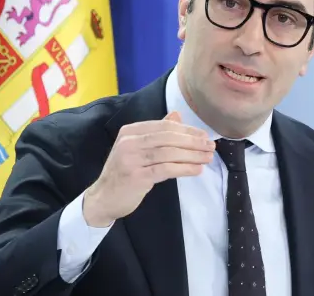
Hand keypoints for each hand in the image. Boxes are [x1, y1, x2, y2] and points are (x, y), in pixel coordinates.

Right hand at [82, 112, 213, 227]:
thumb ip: (157, 132)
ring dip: (193, 155)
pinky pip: (166, 169)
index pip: (164, 126)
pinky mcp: (136, 176)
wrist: (103, 199)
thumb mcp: (138, 149)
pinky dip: (184, 169)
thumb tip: (177, 115)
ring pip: (169, 153)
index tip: (204, 135)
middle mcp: (129, 142)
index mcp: (130, 131)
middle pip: (168, 137)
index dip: (187, 130)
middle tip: (210, 146)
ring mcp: (131, 159)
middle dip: (193, 141)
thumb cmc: (124, 173)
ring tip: (208, 158)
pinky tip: (197, 170)